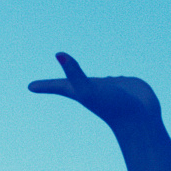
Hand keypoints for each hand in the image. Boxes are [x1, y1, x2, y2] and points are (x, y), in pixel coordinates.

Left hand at [29, 51, 162, 133]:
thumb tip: (58, 54)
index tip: (30, 87)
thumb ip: (73, 72)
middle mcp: (93, 89)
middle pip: (75, 82)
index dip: (44, 85)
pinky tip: (117, 82)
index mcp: (80, 91)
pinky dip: (115, 79)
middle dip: (65, 80)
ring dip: (92, 81)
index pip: (58, 86)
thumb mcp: (88, 88)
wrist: (140, 116)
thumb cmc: (111, 105)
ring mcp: (109, 87)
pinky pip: (118, 78)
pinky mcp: (126, 84)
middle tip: (51, 85)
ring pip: (97, 80)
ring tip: (84, 81)